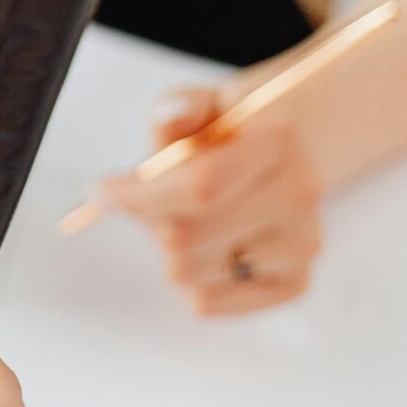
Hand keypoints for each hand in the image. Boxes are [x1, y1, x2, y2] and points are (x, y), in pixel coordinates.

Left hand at [97, 86, 323, 314]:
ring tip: (185, 220)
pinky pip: (207, 302)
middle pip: (185, 238)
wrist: (288, 157)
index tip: (102, 193)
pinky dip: (190, 280)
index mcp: (277, 138)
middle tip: (145, 203)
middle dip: (147, 221)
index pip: (198, 186)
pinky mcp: (296, 283)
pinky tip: (207, 247)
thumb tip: (174, 116)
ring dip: (166, 251)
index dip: (138, 197)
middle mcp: (300, 192)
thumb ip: (177, 108)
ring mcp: (303, 243)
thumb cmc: (229, 133)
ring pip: (188, 274)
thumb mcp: (200, 104)